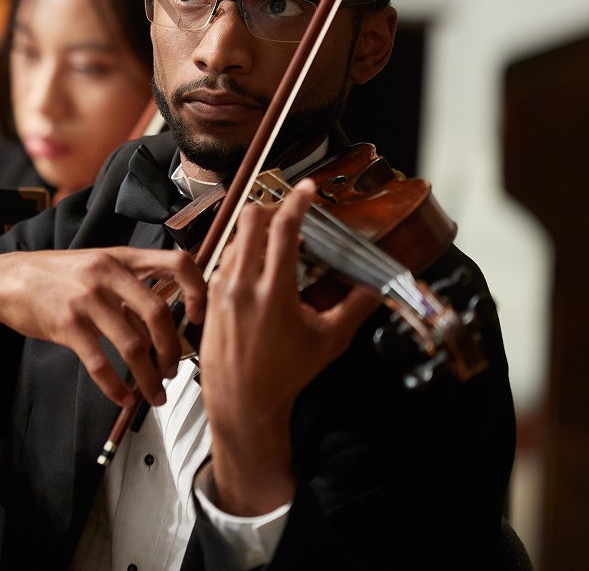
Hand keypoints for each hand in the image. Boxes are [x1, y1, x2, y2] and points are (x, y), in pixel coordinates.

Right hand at [0, 245, 206, 406]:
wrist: (6, 279)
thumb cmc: (55, 276)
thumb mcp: (96, 265)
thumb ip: (129, 288)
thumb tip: (164, 322)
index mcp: (121, 257)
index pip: (177, 263)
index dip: (197, 290)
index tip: (198, 318)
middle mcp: (107, 274)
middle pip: (158, 314)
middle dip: (172, 351)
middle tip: (174, 370)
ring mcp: (86, 299)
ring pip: (133, 345)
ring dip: (149, 377)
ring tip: (154, 394)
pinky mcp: (66, 324)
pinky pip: (100, 363)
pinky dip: (115, 387)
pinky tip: (121, 397)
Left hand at [200, 180, 378, 514]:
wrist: (241, 400)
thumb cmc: (285, 373)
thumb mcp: (329, 340)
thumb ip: (356, 308)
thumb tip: (379, 287)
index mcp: (275, 290)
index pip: (285, 228)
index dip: (298, 200)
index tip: (307, 188)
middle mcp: (243, 282)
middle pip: (251, 219)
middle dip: (272, 209)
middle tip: (291, 217)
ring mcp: (221, 287)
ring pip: (236, 238)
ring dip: (258, 234)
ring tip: (279, 250)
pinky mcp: (209, 295)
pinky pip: (224, 259)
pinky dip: (243, 256)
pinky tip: (258, 272)